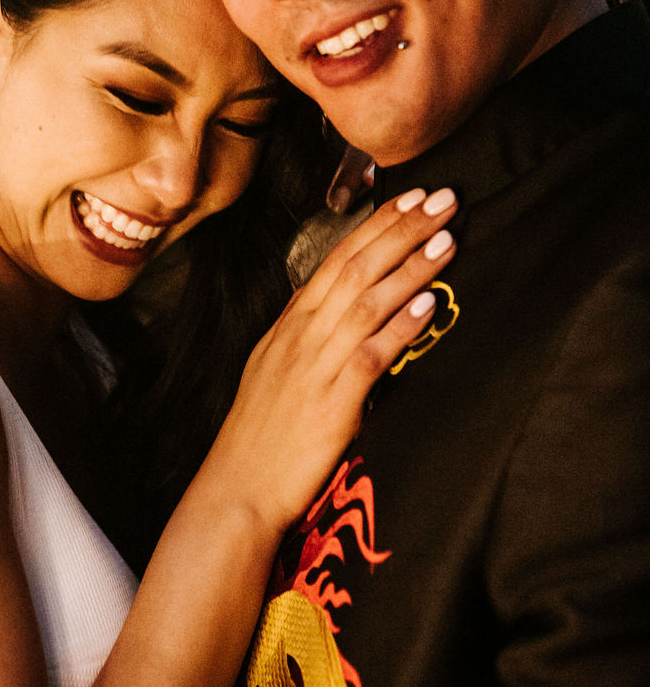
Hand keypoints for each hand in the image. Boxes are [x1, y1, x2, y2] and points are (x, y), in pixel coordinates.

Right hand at [203, 187, 456, 541]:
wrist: (238, 489)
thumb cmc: (261, 435)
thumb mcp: (275, 368)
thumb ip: (306, 333)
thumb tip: (337, 302)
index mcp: (290, 324)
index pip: (336, 257)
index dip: (376, 225)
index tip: (409, 198)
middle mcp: (301, 335)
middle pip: (355, 267)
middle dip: (402, 229)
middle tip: (442, 199)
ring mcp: (315, 365)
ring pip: (366, 300)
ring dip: (410, 266)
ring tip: (447, 239)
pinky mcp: (332, 402)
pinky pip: (371, 354)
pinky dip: (400, 326)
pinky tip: (427, 304)